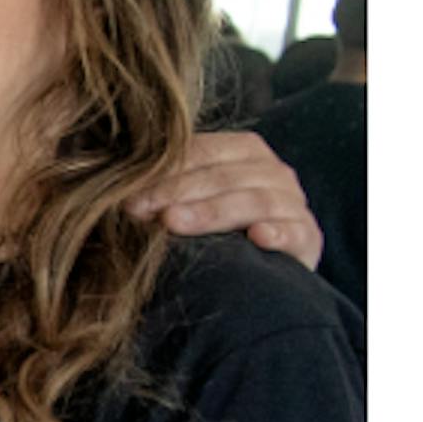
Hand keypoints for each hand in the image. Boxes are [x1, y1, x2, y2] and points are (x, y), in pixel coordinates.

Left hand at [137, 127, 322, 270]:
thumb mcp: (189, 202)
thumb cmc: (214, 230)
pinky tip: (256, 239)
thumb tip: (115, 191)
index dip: (165, 171)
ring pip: (255, 200)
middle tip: (139, 210)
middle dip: (177, 192)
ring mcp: (293, 204)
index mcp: (245, 152)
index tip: (128, 195)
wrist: (260, 269)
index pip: (204, 152)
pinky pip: (295, 231)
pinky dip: (277, 233)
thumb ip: (164, 189)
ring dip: (212, 212)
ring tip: (174, 223)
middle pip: (225, 176)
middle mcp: (274, 173)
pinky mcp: (307, 238)